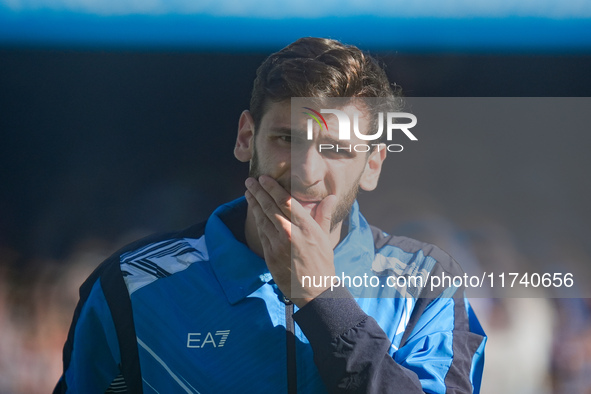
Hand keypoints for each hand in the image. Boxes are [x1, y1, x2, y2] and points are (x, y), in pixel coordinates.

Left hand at [245, 175, 336, 306]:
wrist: (314, 290)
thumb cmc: (322, 262)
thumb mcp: (325, 237)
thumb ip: (324, 214)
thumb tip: (332, 197)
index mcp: (307, 227)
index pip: (286, 201)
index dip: (273, 188)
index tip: (264, 179)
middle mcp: (291, 233)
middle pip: (270, 207)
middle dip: (258, 192)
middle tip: (250, 181)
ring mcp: (278, 244)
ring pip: (262, 218)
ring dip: (253, 203)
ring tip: (248, 192)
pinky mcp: (270, 254)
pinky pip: (261, 232)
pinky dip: (256, 219)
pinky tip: (253, 211)